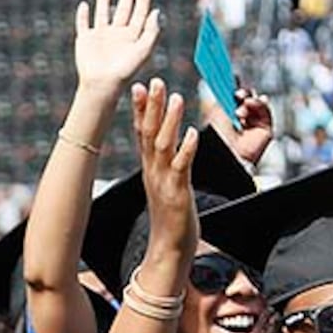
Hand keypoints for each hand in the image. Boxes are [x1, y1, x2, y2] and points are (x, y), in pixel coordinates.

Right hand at [75, 0, 159, 97]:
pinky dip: (82, 15)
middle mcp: (117, 35)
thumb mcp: (143, 50)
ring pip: (102, 15)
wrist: (102, 83)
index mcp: (132, 37)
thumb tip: (156, 12)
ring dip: (104, 3)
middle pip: (123, 12)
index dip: (142, 1)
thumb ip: (151, 31)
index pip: (139, 15)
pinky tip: (84, 5)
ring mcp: (100, 37)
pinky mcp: (85, 40)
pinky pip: (83, 24)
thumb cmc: (124, 70)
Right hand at [133, 79, 200, 260]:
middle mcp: (153, 172)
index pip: (141, 133)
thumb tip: (165, 145)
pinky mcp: (177, 194)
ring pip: (163, 146)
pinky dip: (187, 150)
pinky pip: (181, 168)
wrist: (168, 251)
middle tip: (154, 81)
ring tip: (177, 97)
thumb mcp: (164, 185)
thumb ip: (165, 164)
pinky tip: (194, 133)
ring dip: (169, 121)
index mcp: (150, 169)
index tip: (138, 86)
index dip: (140, 109)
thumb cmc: (170, 219)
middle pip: (148, 133)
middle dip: (152, 106)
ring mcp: (164, 182)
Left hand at [209, 85, 273, 165]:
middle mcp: (242, 120)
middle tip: (237, 94)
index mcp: (229, 116)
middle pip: (248, 98)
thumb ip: (226, 94)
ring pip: (258, 103)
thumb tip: (233, 77)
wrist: (227, 151)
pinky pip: (266, 111)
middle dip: (243, 93)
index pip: (235, 98)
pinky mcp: (265, 129)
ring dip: (250, 100)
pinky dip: (259, 105)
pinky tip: (251, 105)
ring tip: (241, 106)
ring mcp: (254, 124)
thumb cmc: (218, 135)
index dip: (235, 87)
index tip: (233, 77)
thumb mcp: (219, 110)